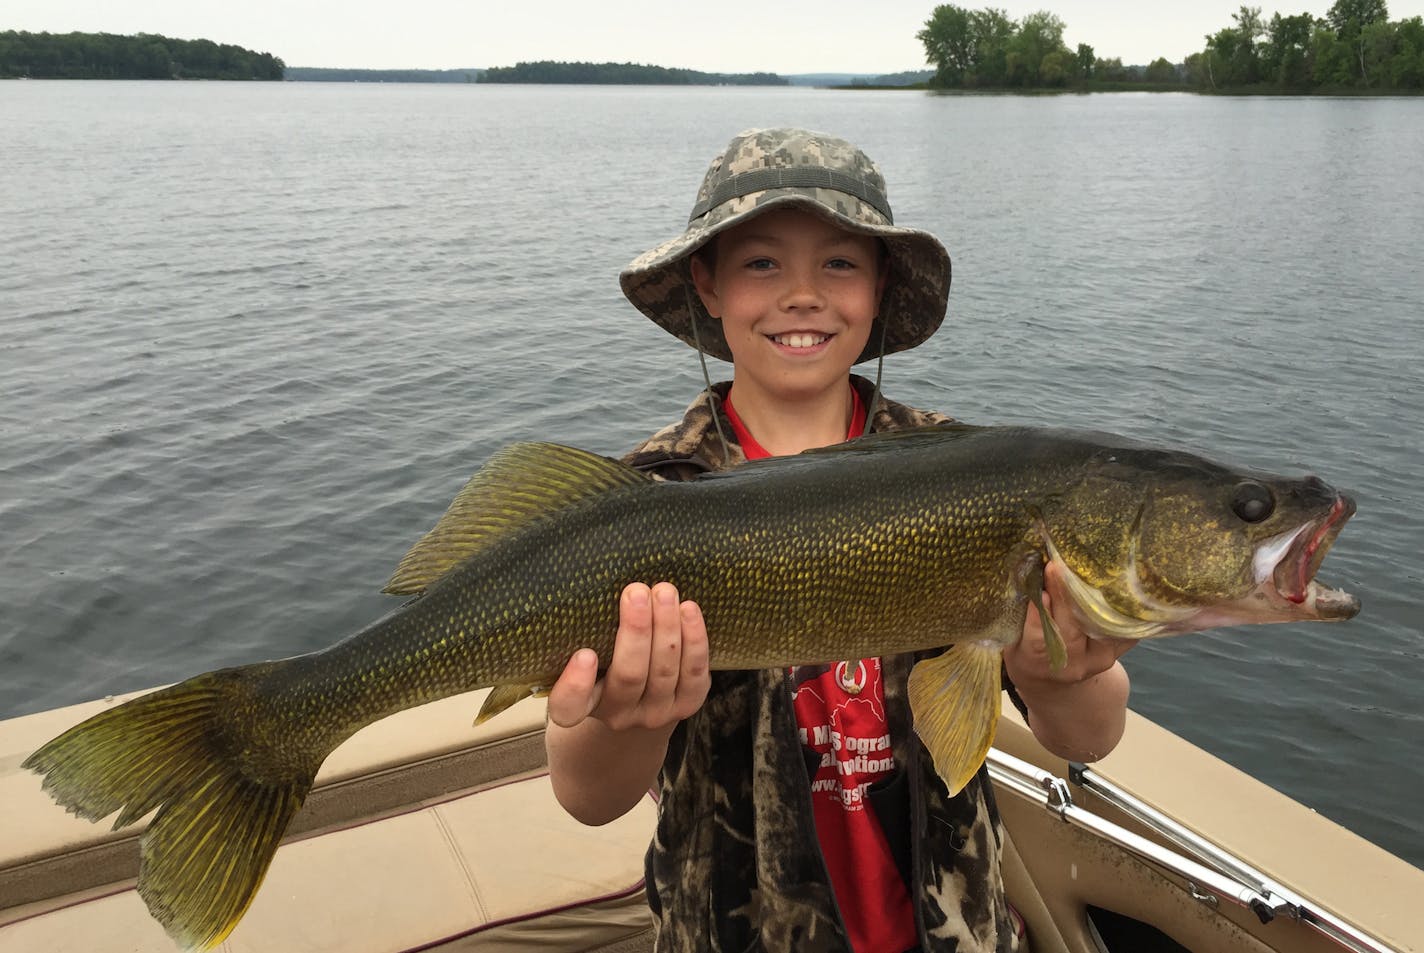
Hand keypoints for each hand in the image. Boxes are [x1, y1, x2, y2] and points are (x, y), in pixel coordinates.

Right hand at [546, 582, 710, 731]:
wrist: (642, 699)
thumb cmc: (606, 664)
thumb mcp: (586, 652)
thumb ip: (584, 631)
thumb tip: (596, 582)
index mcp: (582, 704)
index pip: (568, 706)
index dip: (575, 685)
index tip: (584, 654)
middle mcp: (618, 714)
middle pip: (629, 676)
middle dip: (636, 631)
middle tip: (636, 592)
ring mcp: (655, 713)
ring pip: (664, 671)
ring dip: (666, 626)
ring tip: (664, 592)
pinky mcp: (686, 705)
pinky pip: (694, 673)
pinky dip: (694, 639)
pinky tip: (688, 609)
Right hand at [1003, 561, 1132, 761]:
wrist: (1057, 687)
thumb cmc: (1026, 656)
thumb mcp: (1011, 643)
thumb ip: (1019, 617)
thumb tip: (1027, 575)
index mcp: (1035, 662)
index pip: (1039, 636)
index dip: (1040, 612)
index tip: (1039, 590)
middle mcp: (1069, 663)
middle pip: (1071, 625)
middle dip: (1064, 593)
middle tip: (1057, 563)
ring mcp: (1097, 658)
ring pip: (1096, 622)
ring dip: (1091, 592)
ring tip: (1086, 564)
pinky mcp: (1115, 652)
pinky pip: (1120, 625)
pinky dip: (1118, 603)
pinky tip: (1112, 579)